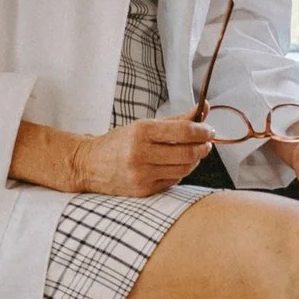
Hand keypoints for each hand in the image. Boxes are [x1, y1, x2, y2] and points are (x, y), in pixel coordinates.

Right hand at [72, 112, 212, 196]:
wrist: (88, 165)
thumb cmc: (120, 142)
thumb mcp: (144, 125)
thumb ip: (177, 119)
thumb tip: (205, 108)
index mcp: (141, 132)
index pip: (184, 131)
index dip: (203, 131)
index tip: (210, 130)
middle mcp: (140, 154)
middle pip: (188, 153)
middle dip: (204, 147)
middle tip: (207, 142)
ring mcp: (141, 175)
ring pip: (184, 169)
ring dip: (194, 160)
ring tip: (192, 152)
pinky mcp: (143, 190)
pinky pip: (173, 181)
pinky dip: (179, 172)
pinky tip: (174, 165)